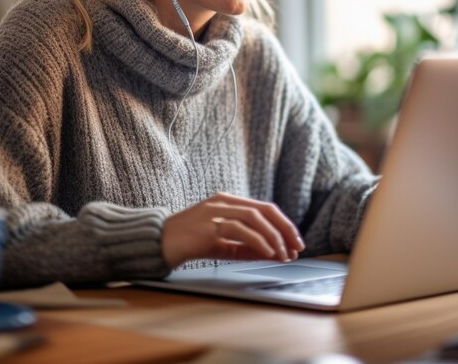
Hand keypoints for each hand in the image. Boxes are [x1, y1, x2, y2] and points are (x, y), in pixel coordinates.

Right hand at [161, 192, 304, 268]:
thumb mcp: (223, 244)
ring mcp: (216, 211)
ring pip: (255, 218)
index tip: (295, 242)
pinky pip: (240, 229)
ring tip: (284, 255)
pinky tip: (268, 252)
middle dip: (285, 228)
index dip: (283, 224)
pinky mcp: (209, 225)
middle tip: (297, 247)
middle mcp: (224, 202)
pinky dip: (258, 240)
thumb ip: (248, 246)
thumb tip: (276, 254)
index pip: (264, 208)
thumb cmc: (191, 242)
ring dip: (274, 237)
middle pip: (264, 210)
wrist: (160, 242)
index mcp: (228, 202)